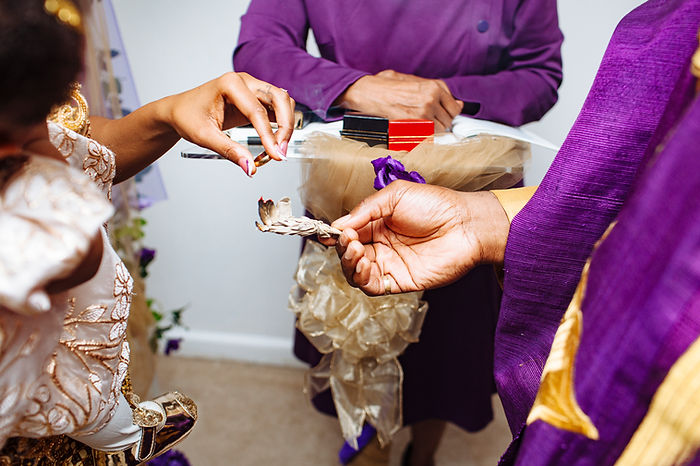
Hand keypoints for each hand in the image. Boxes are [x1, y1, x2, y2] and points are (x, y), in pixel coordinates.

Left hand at [161, 72, 294, 175]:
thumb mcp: (205, 136)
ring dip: (285, 125)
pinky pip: (277, 109)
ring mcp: (252, 88)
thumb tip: (250, 167)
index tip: (276, 155)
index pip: (257, 110)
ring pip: (283, 102)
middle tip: (281, 152)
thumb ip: (229, 151)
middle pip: (279, 99)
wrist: (179, 111)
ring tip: (278, 148)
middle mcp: (245, 81)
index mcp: (230, 83)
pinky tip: (274, 142)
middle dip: (285, 126)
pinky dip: (280, 125)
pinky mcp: (255, 98)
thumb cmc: (187, 117)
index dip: (269, 135)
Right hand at [320, 181, 508, 295]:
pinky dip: (362, 279)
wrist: (465, 225)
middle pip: (348, 254)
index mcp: (377, 223)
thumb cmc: (437, 205)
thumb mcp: (395, 195)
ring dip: (349, 264)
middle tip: (348, 240)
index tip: (329, 232)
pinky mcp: (400, 281)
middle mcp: (381, 245)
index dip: (336, 234)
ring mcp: (389, 263)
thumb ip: (365, 209)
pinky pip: (372, 286)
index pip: (348, 232)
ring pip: (356, 272)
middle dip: (342, 248)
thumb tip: (340, 224)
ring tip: (356, 250)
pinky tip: (366, 265)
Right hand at [336, 70, 462, 131]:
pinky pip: (428, 136)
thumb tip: (456, 102)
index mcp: (434, 86)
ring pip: (440, 130)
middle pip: (449, 120)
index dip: (449, 113)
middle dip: (441, 122)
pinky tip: (414, 129)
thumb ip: (436, 90)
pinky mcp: (414, 126)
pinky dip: (423, 135)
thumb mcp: (414, 80)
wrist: (368, 92)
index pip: (455, 106)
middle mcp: (432, 99)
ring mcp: (424, 113)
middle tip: (428, 120)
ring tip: (419, 124)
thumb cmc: (387, 85)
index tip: (442, 115)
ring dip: (432, 130)